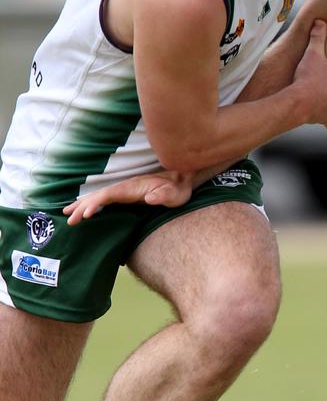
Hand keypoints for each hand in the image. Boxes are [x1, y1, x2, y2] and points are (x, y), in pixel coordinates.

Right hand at [62, 170, 192, 225]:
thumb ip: (163, 195)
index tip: (85, 214)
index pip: (108, 194)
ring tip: (68, 216)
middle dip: (82, 206)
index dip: (95, 203)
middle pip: (99, 195)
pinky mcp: (128, 196)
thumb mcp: (175, 194)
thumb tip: (151, 199)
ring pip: (100, 197)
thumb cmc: (179, 189)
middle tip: (69, 220)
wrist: (184, 181)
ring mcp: (126, 191)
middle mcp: (126, 188)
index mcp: (132, 187)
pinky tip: (86, 212)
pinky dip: (93, 205)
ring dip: (84, 205)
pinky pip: (106, 200)